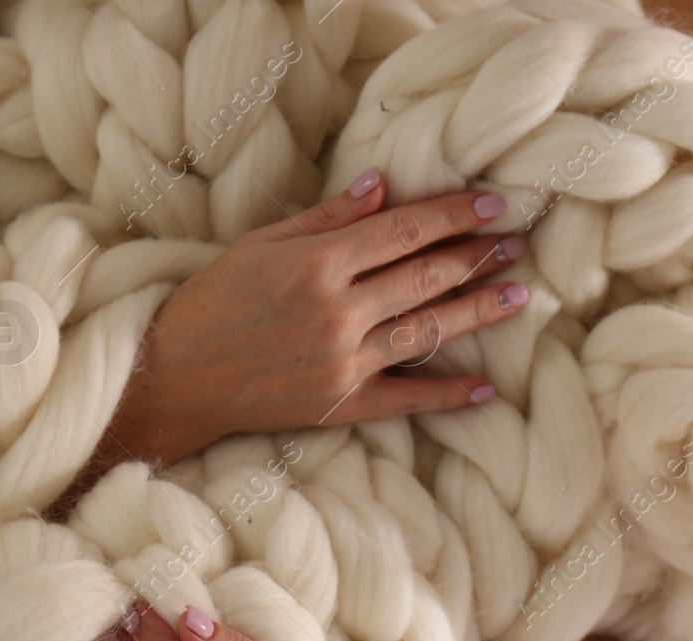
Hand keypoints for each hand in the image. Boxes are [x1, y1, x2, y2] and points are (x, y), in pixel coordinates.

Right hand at [101, 168, 527, 468]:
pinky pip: (406, 398)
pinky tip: (485, 389)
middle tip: (516, 243)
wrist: (175, 376)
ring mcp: (343, 362)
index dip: (453, 216)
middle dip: (476, 256)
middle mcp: (338, 312)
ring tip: (517, 295)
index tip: (492, 205)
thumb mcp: (261, 245)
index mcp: (318, 264)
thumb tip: (382, 185)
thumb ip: (325, 218)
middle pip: (426, 277)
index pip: (404, 231)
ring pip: (428, 331)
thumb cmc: (212, 302)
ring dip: (478, 311)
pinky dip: (448, 395)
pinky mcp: (340, 404)